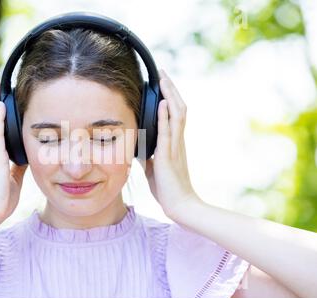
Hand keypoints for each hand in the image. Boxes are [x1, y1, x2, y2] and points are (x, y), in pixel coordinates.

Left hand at [139, 69, 199, 218]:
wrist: (180, 205)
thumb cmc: (167, 188)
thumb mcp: (154, 167)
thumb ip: (148, 154)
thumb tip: (137, 147)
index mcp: (174, 143)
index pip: (175, 114)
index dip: (170, 97)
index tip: (162, 82)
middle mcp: (177, 141)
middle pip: (178, 108)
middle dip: (170, 89)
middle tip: (162, 72)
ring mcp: (175, 146)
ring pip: (177, 114)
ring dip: (170, 95)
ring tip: (163, 79)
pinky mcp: (169, 155)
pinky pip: (168, 131)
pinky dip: (166, 116)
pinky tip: (163, 103)